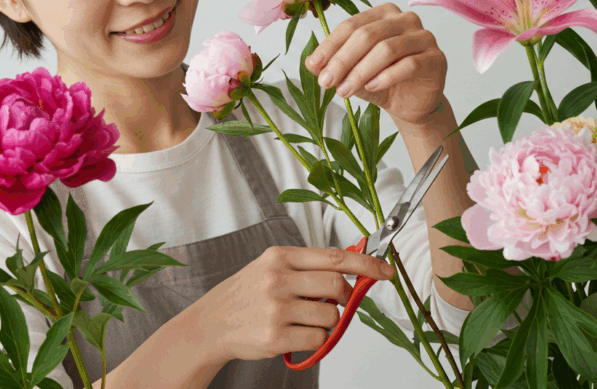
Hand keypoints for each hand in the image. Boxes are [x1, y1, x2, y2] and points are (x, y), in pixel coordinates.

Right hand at [186, 246, 394, 362]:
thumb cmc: (246, 295)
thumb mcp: (271, 268)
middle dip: (343, 297)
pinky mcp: (275, 336)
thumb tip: (351, 270)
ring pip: (330, 316)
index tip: (385, 271)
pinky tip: (295, 334)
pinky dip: (315, 339)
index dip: (366, 264)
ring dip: (327, 322)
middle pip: (336, 285)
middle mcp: (277, 279)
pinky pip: (318, 339)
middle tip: (331, 302)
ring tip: (302, 319)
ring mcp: (276, 308)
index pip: (334, 257)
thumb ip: (307, 267)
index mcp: (280, 257)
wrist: (211, 323)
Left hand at [304, 2, 446, 128]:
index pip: (351, 25)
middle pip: (367, 35)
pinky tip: (372, 87)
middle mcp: (405, 19)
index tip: (314, 65)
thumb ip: (335, 65)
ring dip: (360, 72)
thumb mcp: (353, 74)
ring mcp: (424, 37)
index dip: (330, 45)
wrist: (412, 104)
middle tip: (326, 82)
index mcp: (382, 14)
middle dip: (343, 60)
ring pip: (386, 49)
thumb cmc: (383, 82)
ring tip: (344, 91)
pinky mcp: (436, 58)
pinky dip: (386, 76)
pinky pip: (409, 64)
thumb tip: (310, 63)